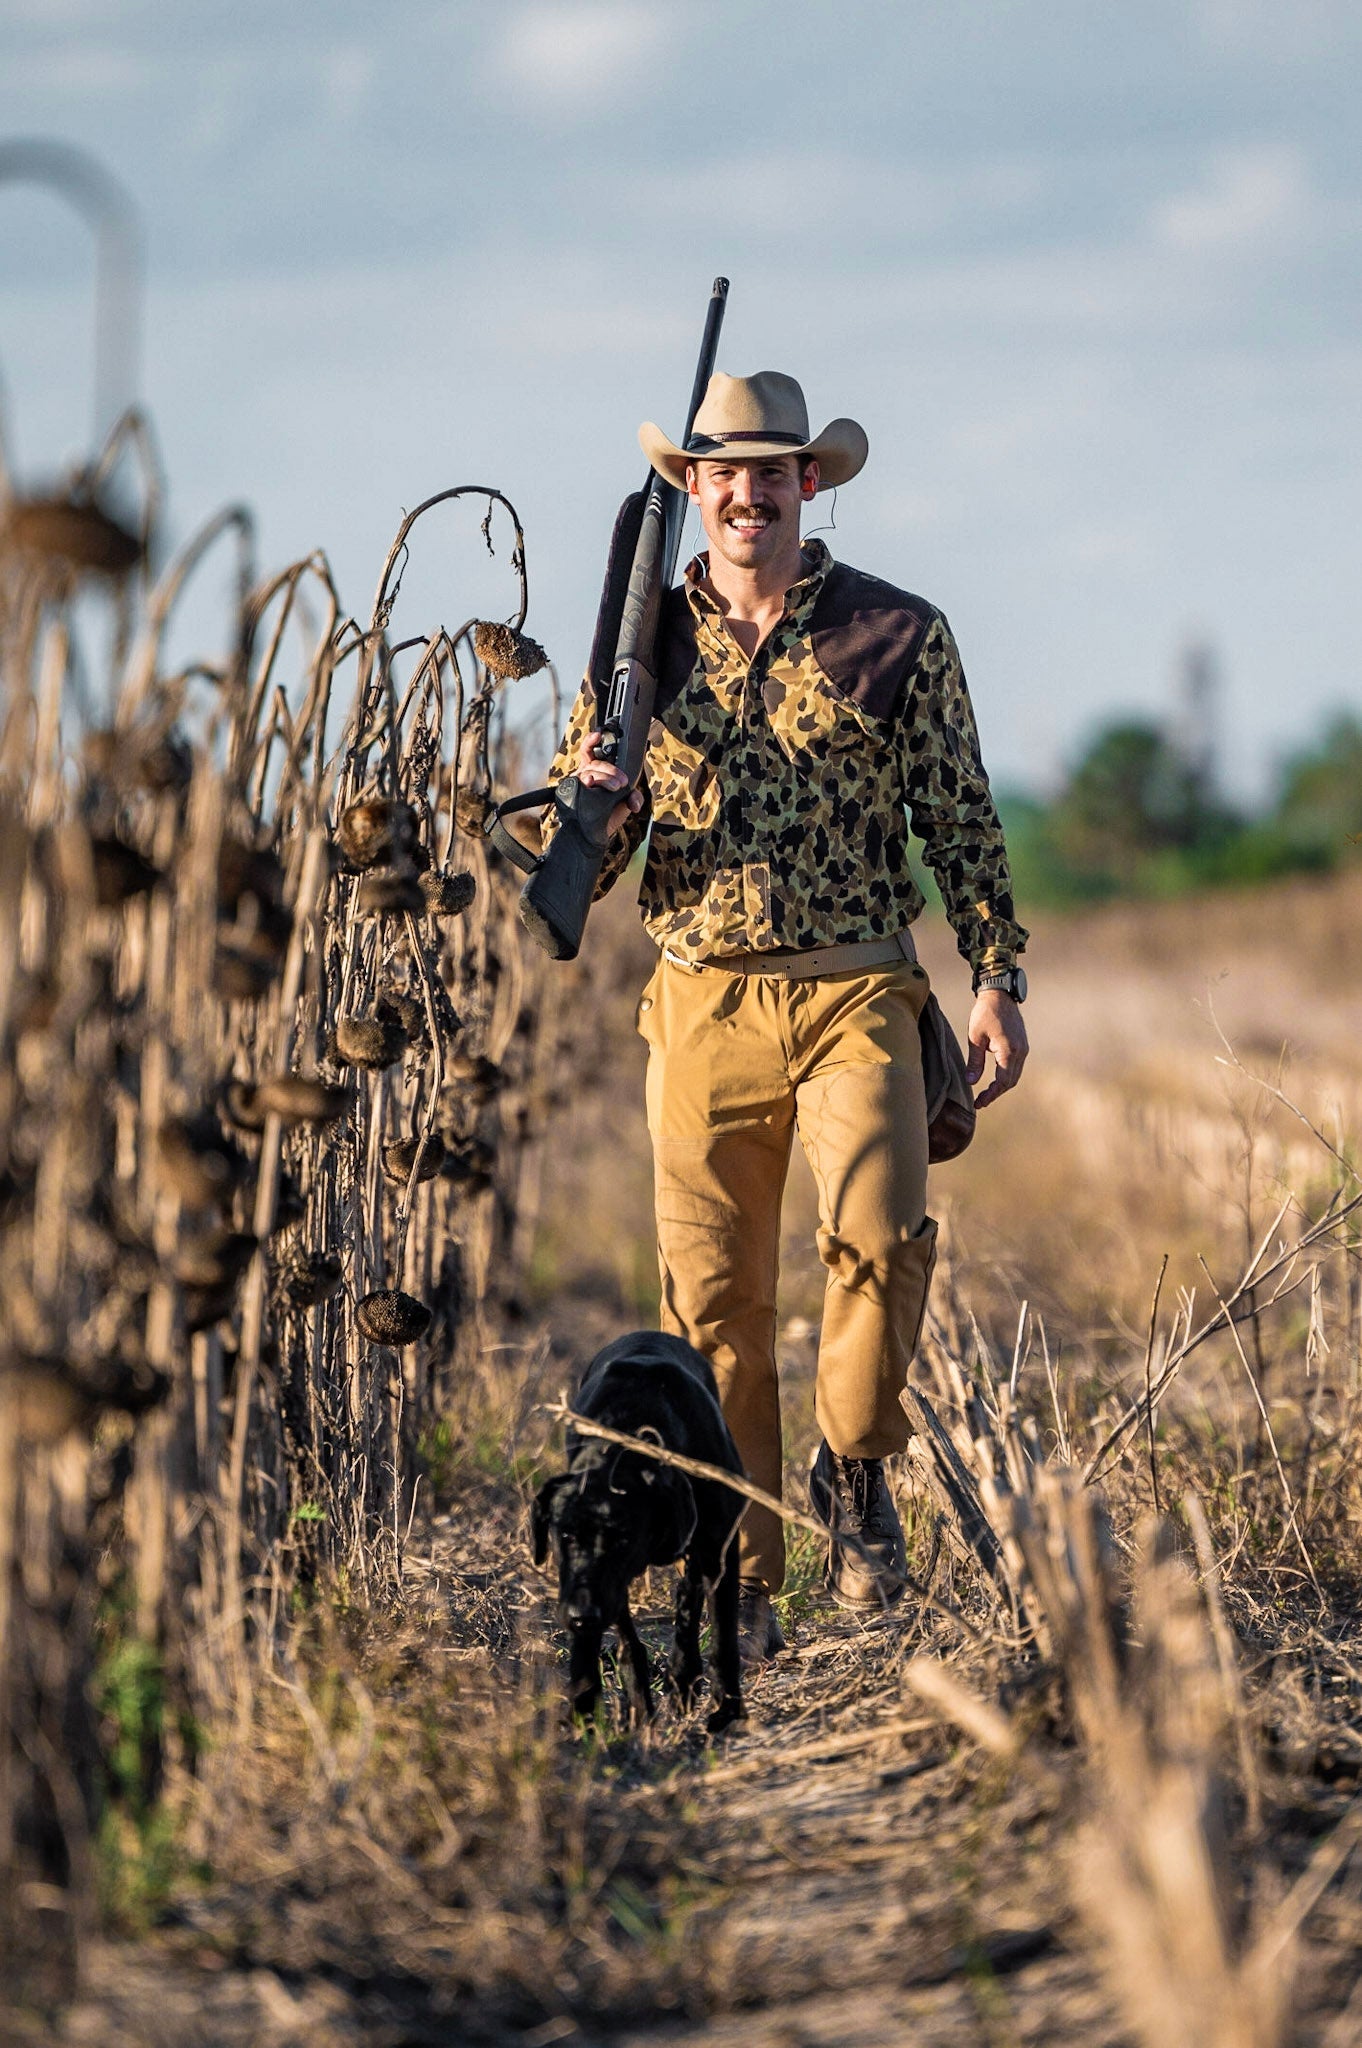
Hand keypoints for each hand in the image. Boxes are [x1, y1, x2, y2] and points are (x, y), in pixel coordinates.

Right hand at [577, 730, 644, 836]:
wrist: (596, 836)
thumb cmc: (608, 816)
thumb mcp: (625, 803)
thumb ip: (633, 796)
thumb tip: (633, 800)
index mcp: (594, 771)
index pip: (589, 751)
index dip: (592, 741)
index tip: (598, 734)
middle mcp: (583, 774)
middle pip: (595, 763)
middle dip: (611, 770)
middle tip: (622, 783)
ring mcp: (576, 783)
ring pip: (589, 771)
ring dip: (605, 778)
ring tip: (616, 788)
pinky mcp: (570, 792)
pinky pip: (578, 782)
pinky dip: (587, 780)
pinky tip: (590, 782)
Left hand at [965, 990, 1027, 1109]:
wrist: (1000, 993)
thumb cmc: (985, 1013)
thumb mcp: (975, 1037)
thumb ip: (974, 1061)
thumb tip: (971, 1082)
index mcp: (1009, 1051)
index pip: (1002, 1082)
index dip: (990, 1095)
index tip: (978, 1103)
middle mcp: (1020, 1051)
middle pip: (1010, 1081)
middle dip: (995, 1093)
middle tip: (980, 1102)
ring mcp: (1024, 1048)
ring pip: (1015, 1075)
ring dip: (1002, 1086)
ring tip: (986, 1094)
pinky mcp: (1022, 1044)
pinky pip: (1016, 1066)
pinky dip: (1006, 1076)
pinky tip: (995, 1079)